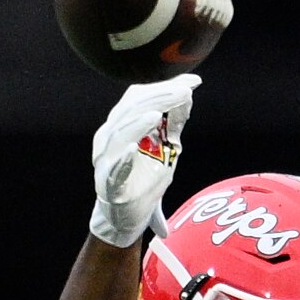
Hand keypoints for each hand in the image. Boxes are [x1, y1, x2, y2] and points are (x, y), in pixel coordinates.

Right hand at [89, 74, 200, 245]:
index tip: (192, 82)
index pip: (139, 97)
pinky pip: (115, 169)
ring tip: (158, 113)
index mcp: (121, 125)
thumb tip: (188, 93)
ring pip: (118, 134)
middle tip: (184, 91)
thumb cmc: (144, 178)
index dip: (164, 86)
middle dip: (158, 98)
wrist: (127, 217)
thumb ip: (174, 122)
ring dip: (138, 123)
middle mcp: (109, 137)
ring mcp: (106, 160)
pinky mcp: (110, 184)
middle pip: (129, 109)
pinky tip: (133, 148)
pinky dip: (123, 158)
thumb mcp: (166, 146)